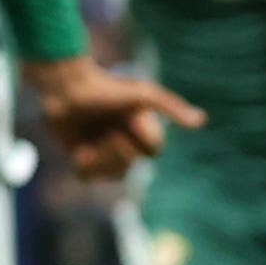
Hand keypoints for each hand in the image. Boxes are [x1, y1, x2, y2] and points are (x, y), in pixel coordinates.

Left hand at [28, 55, 202, 182]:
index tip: (127, 122)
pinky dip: (84, 168)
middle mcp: (126, 141)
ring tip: (86, 145)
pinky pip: (89, 178)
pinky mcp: (82, 156)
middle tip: (104, 133)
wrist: (64, 86)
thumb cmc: (105, 87)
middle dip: (116, 152)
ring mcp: (103, 150)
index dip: (139, 141)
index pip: (153, 152)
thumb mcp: (142, 93)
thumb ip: (171, 106)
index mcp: (142, 128)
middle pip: (131, 166)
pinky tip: (79, 151)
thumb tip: (201, 120)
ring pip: (110, 175)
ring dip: (99, 161)